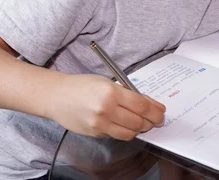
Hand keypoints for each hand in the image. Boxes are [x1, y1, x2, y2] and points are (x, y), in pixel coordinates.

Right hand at [48, 74, 165, 139]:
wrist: (57, 96)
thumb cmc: (82, 85)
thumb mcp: (108, 82)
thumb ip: (128, 93)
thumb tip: (149, 105)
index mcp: (111, 92)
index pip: (141, 105)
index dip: (155, 111)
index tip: (161, 112)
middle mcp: (106, 109)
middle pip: (138, 121)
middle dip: (150, 122)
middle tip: (155, 120)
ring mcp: (100, 124)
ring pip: (129, 133)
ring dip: (139, 129)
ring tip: (142, 123)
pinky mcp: (95, 133)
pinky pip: (117, 135)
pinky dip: (125, 131)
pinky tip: (125, 124)